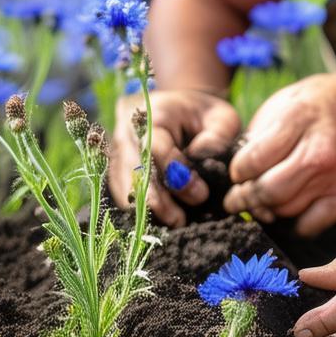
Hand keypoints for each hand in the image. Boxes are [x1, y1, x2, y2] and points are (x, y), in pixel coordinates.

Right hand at [109, 88, 239, 226]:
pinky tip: (161, 224)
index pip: (155, 147)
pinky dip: (140, 213)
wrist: (171, 112)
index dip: (176, 173)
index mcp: (151, 117)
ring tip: (173, 224)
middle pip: (133, 172)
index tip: (201, 193)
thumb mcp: (218, 116)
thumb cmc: (199, 116)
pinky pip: (123, 197)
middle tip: (180, 221)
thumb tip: (203, 157)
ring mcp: (118, 157)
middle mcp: (127, 137)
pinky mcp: (117, 174)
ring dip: (146, 212)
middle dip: (157, 201)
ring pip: (124, 189)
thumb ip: (217, 135)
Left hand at [223, 69, 335, 235]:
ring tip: (260, 202)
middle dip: (245, 198)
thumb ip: (260, 134)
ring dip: (267, 210)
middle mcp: (318, 152)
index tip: (236, 173)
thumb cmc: (321, 101)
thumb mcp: (285, 100)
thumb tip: (239, 170)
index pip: (253, 160)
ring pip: (287, 210)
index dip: (237, 171)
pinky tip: (287, 212)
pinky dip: (294, 225)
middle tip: (236, 199)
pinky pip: (312, 225)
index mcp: (298, 120)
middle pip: (269, 191)